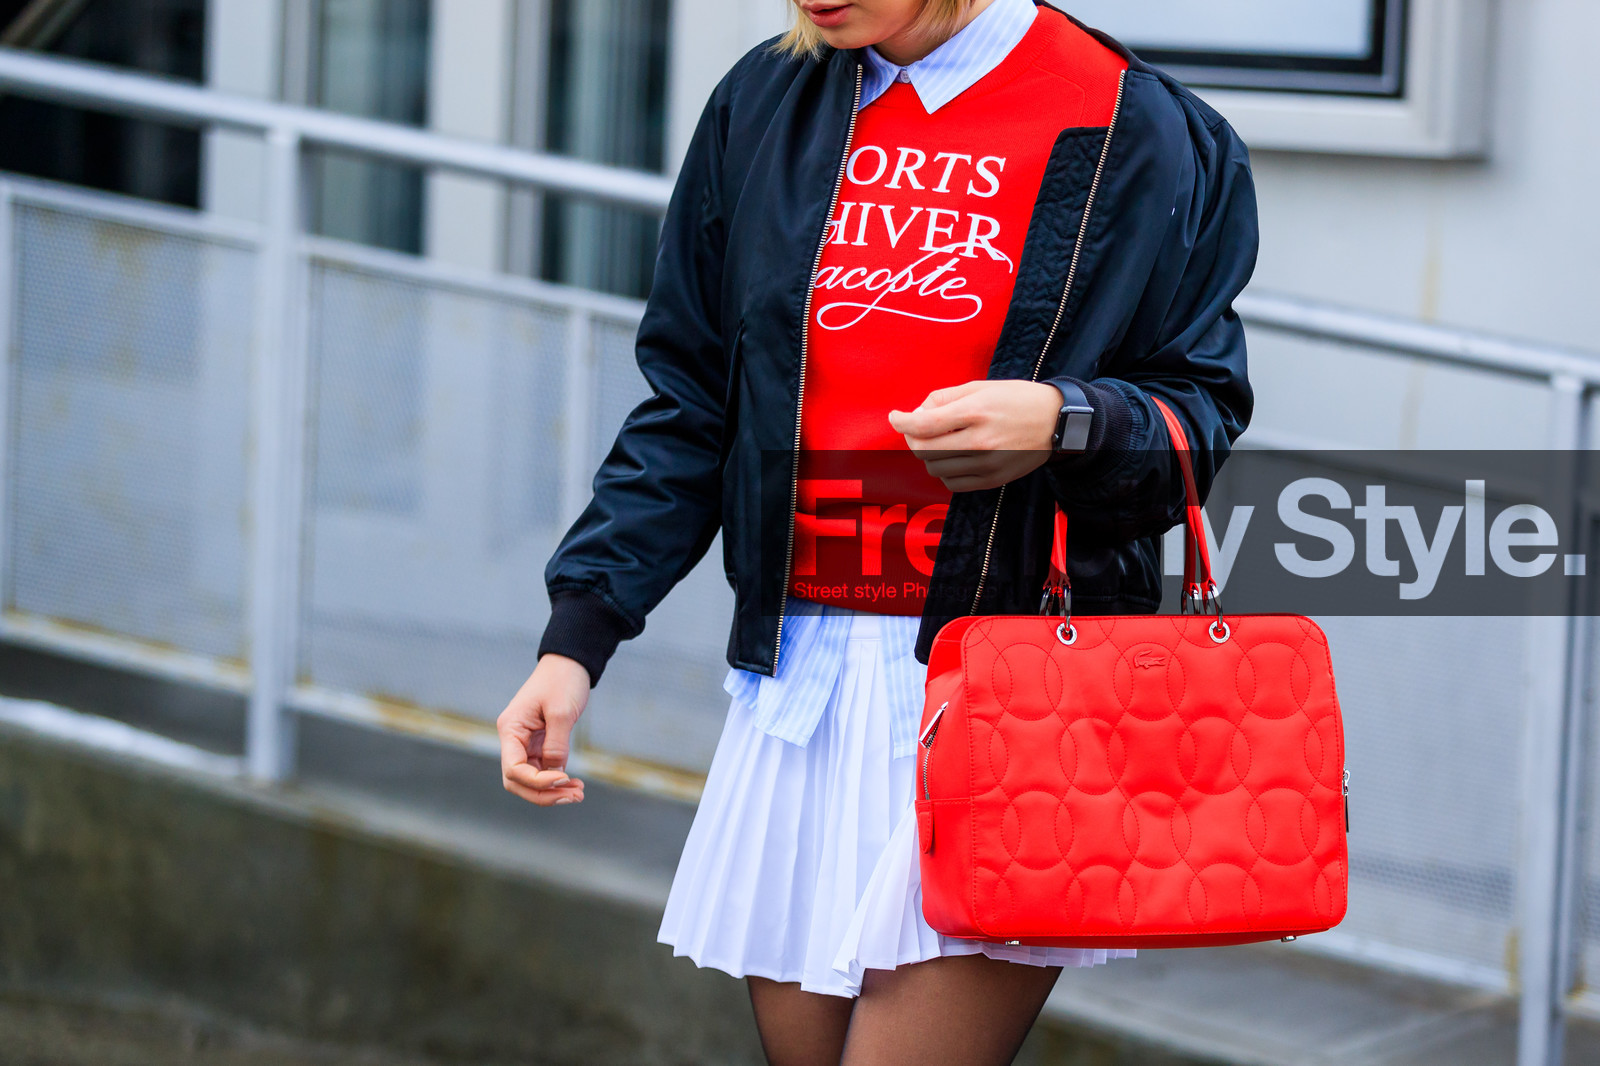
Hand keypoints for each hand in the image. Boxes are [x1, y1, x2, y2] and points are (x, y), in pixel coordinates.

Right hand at [498, 653, 591, 806]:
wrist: (569, 664)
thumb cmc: (562, 681)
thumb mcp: (561, 712)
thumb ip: (557, 745)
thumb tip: (556, 772)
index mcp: (510, 729)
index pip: (513, 769)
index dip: (537, 781)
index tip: (564, 777)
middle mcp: (513, 739)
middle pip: (518, 781)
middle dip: (543, 794)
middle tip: (574, 796)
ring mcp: (525, 744)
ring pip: (530, 780)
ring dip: (552, 791)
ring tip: (578, 793)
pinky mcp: (539, 745)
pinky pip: (542, 771)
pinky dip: (556, 781)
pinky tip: (574, 784)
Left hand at [887, 380, 1063, 491]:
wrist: (1057, 422)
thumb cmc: (1017, 399)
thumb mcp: (981, 387)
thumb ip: (944, 398)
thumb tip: (916, 415)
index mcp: (976, 411)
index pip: (924, 425)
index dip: (901, 422)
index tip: (895, 418)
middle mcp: (980, 441)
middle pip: (924, 451)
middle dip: (913, 439)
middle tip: (919, 429)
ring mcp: (987, 464)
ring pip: (935, 469)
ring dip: (929, 455)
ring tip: (941, 441)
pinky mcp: (993, 480)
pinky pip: (952, 483)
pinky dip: (945, 471)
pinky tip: (954, 457)